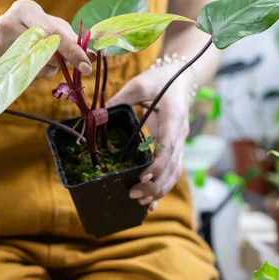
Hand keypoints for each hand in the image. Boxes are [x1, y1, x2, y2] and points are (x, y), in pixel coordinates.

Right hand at [0, 0, 92, 77]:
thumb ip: (73, 39)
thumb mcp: (53, 26)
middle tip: (60, 61)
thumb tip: (94, 56)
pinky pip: (21, 80)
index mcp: (24, 9)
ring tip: (37, 60)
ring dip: (45, 71)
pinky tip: (24, 67)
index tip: (86, 66)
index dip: (72, 51)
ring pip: (34, 70)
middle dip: (58, 62)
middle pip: (44, 54)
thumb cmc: (34, 30)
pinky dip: (30, 78)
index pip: (53, 32)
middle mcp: (5, 24)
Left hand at [106, 63, 191, 210]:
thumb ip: (120, 99)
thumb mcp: (139, 84)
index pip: (168, 145)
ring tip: (141, 202)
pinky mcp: (176, 147)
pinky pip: (172, 170)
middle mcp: (180, 133)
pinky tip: (151, 201)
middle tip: (134, 194)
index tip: (143, 175)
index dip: (158, 163)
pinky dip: (163, 186)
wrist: (180, 77)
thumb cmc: (159, 80)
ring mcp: (180, 142)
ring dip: (160, 189)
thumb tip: (97, 115)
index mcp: (173, 117)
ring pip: (175, 172)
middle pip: (174, 165)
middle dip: (156, 184)